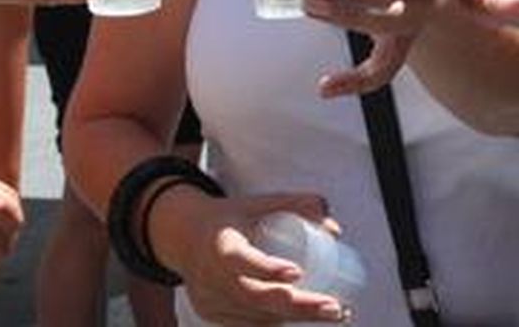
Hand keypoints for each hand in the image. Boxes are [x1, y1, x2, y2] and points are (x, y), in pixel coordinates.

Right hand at [151, 188, 349, 323]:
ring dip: (297, 319)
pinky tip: (307, 317)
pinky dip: (279, 322)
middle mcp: (210, 277)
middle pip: (256, 299)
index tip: (296, 272)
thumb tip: (334, 225)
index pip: (240, 261)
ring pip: (257, 317)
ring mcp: (209, 301)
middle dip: (299, 307)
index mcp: (219, 244)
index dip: (266, 269)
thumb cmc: (228, 219)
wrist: (183, 238)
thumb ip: (294, 205)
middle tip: (335, 307)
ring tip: (335, 313)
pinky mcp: (212, 316)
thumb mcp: (255, 203)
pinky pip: (250, 324)